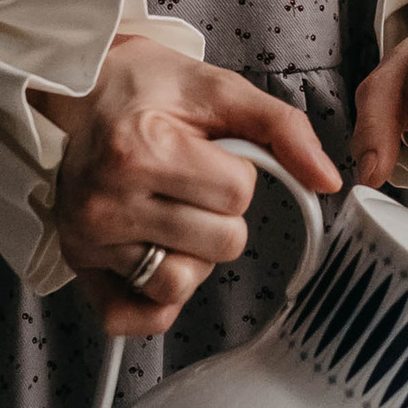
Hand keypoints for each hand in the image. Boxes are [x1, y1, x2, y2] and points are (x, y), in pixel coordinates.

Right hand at [36, 38, 340, 335]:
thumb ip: (283, 128)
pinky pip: (131, 317)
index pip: (237, 195)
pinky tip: (155, 256)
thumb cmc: (152, 90)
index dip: (237, 175)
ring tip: (169, 212)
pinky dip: (155, 301)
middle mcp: (107, 198)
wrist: (83, 91)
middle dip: (219, 214)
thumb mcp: (220, 91)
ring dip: (192, 255)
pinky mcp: (78, 263)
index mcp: (142, 148)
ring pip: (181, 283)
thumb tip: (329, 180)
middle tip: (187, 181)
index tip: (208, 153)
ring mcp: (88, 237)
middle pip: (221, 244)